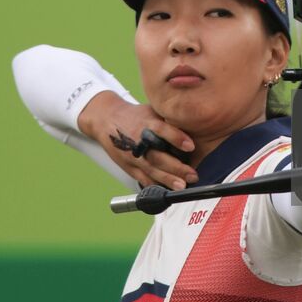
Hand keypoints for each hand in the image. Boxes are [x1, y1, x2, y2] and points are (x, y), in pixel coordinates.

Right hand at [77, 92, 198, 189]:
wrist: (107, 120)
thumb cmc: (135, 115)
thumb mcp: (152, 110)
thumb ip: (168, 119)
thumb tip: (194, 124)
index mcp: (146, 123)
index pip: (162, 130)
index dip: (176, 138)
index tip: (191, 146)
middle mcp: (138, 140)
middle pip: (157, 155)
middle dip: (176, 167)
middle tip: (192, 175)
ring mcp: (132, 156)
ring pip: (151, 170)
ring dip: (167, 180)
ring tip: (181, 186)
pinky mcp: (128, 167)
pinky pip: (142, 178)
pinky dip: (154, 186)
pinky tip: (166, 190)